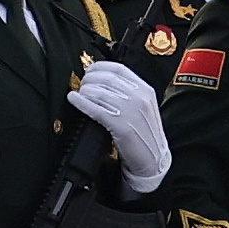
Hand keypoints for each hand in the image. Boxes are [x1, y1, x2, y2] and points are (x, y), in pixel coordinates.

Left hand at [64, 57, 170, 190]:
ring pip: (100, 93)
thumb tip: (105, 82)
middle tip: (82, 83)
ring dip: (84, 90)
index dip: (100, 67)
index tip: (90, 69)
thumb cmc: (146, 135)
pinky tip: (74, 99)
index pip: (119, 69)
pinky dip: (82, 103)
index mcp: (145, 90)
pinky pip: (96, 109)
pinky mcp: (121, 126)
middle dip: (89, 78)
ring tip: (78, 93)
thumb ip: (130, 93)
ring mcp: (130, 112)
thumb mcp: (144, 108)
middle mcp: (139, 98)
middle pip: (107, 79)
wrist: (154, 160)